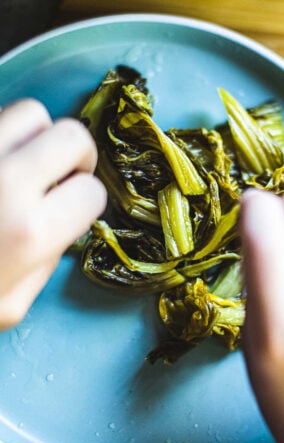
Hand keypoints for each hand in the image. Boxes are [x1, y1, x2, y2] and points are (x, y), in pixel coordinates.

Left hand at [0, 99, 106, 329]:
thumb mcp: (10, 306)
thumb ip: (47, 263)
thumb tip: (63, 226)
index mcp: (29, 232)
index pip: (92, 192)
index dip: (87, 200)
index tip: (74, 205)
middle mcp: (5, 182)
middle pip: (73, 136)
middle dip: (78, 155)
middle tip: (62, 172)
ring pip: (31, 113)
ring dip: (37, 137)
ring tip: (20, 162)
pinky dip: (0, 137)